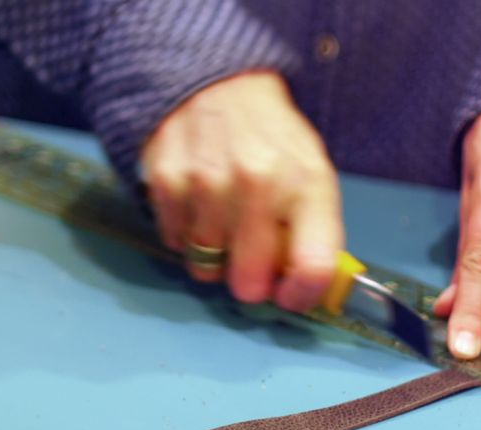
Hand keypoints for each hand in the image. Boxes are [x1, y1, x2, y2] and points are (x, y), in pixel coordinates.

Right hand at [142, 71, 342, 311]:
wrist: (219, 83)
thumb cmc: (274, 141)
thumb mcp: (313, 174)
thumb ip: (312, 232)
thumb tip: (299, 289)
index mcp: (308, 185)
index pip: (312, 268)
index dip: (300, 296)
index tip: (289, 294)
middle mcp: (259, 185)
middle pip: (249, 282)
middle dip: (251, 281)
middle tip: (251, 260)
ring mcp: (209, 184)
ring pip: (206, 268)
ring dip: (214, 255)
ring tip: (224, 219)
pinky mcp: (168, 181)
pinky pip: (175, 243)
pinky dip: (186, 234)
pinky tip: (198, 204)